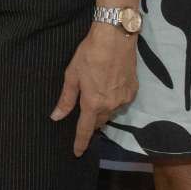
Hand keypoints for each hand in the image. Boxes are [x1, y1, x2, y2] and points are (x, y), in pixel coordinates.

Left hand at [53, 23, 138, 156]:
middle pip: (99, 120)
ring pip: (111, 111)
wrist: (115, 37)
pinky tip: (109, 86)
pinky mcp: (134, 91)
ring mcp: (125, 99)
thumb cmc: (89, 54)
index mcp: (93, 103)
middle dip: (92, 120)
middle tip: (85, 109)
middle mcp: (111, 105)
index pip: (85, 129)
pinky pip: (121, 102)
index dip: (80, 142)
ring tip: (97, 92)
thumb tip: (56, 116)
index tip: (77, 153)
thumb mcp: (72, 75)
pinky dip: (114, 99)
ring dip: (103, 108)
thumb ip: (66, 99)